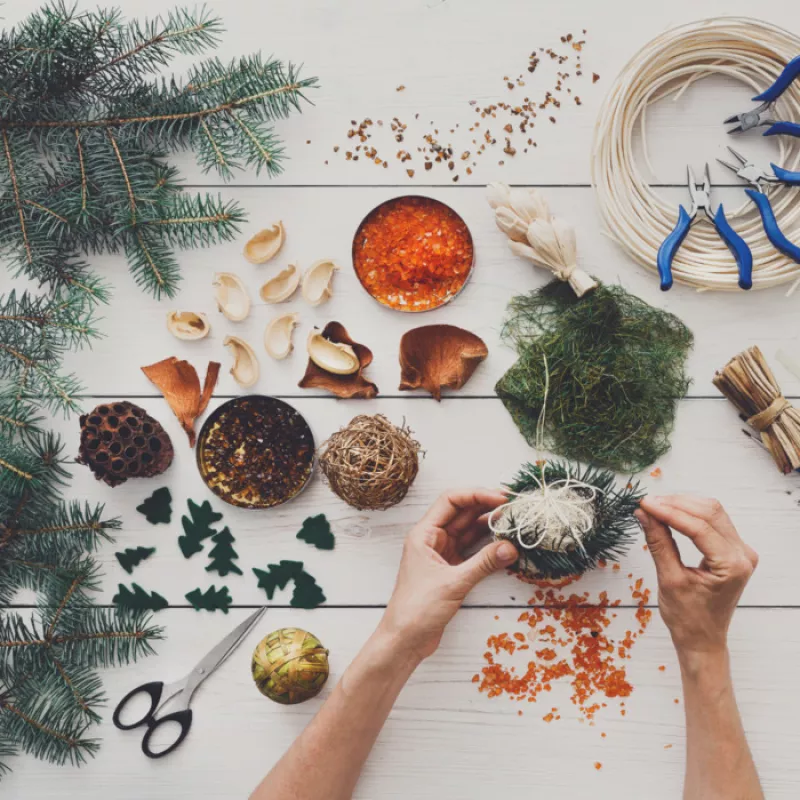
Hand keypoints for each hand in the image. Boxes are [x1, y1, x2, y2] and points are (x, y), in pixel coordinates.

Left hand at [377, 489, 518, 661]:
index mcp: (424, 534)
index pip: (451, 501)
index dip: (476, 494)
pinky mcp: (449, 569)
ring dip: (488, 525)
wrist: (404, 640)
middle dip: (486, 507)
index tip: (501, 498)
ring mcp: (441, 554)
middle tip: (513, 507)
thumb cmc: (417, 610)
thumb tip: (510, 546)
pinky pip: (470, 549)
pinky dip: (486, 545)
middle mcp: (431, 539)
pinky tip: (503, 542)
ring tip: (512, 521)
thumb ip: (484, 563)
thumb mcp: (454, 583)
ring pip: (467, 530)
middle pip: (461, 513)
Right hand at [635, 496, 757, 661]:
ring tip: (654, 507)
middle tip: (646, 504)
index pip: (699, 527)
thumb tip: (644, 513)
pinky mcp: (734, 549)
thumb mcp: (669, 579)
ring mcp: (742, 551)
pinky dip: (690, 514)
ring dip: (682, 505)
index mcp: (732, 566)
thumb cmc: (687, 617)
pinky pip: (713, 521)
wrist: (702, 639)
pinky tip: (669, 514)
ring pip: (712, 512)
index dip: (669, 512)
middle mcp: (743, 555)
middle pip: (710, 513)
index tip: (644, 504)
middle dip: (676, 504)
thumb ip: (658, 543)